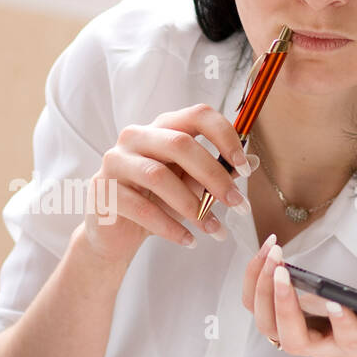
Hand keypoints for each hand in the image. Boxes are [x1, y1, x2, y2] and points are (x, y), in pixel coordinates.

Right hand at [81, 103, 250, 266]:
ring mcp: (115, 162)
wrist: (115, 232)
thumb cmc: (155, 201)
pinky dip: (170, 227)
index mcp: (161, 127)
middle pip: (179, 145)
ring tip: (214, 229)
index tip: (243, 168)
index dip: (225, 137)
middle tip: (238, 204)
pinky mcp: (103, 191)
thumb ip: (215, 171)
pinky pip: (141, 208)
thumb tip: (253, 163)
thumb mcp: (189, 184)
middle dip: (214, 177)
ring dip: (193, 206)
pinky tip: (188, 241)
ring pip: (159, 177)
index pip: (197, 115)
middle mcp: (135, 137)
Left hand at [242, 235, 356, 356]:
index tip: (336, 300)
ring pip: (266, 323)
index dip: (341, 321)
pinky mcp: (274, 318)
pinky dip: (255, 277)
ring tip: (272, 254)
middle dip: (284, 305)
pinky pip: (254, 303)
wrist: (350, 338)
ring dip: (263, 287)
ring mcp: (291, 334)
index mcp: (350, 344)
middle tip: (283, 270)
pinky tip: (266, 251)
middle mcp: (316, 346)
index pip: (344, 338)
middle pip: (292, 338)